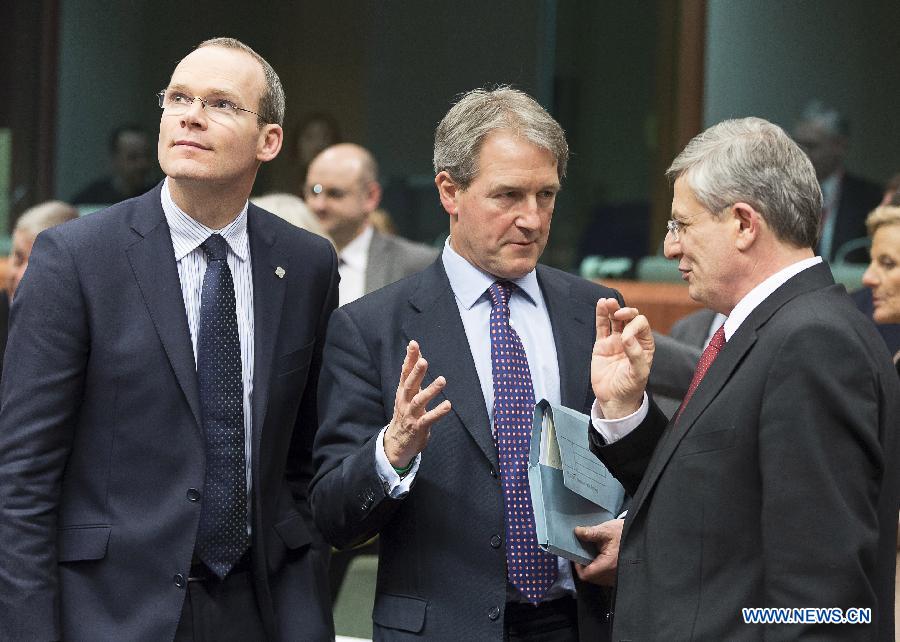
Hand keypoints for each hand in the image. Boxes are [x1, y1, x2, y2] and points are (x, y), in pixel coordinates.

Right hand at [384, 340, 451, 467]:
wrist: (396, 443)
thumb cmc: (405, 414)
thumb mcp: (407, 394)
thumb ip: (412, 375)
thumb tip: (416, 354)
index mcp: (402, 392)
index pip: (405, 372)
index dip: (409, 358)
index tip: (413, 344)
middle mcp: (405, 401)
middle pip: (409, 384)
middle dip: (416, 372)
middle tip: (423, 361)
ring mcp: (411, 414)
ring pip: (419, 401)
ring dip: (430, 390)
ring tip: (442, 380)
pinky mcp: (418, 427)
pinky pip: (429, 419)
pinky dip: (438, 412)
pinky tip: (448, 405)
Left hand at [574, 518, 623, 585]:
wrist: (640, 537)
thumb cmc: (624, 533)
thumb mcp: (607, 530)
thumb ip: (591, 533)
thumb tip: (577, 532)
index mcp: (608, 565)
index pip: (586, 574)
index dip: (578, 566)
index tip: (577, 555)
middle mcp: (612, 575)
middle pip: (591, 578)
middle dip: (585, 567)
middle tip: (583, 553)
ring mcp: (616, 578)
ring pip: (597, 578)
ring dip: (592, 568)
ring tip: (592, 555)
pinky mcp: (619, 577)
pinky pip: (605, 577)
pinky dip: (600, 570)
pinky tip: (601, 558)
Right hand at [591, 298, 653, 418]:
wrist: (614, 399)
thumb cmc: (630, 388)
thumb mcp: (638, 373)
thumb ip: (635, 354)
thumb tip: (626, 337)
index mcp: (644, 344)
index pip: (641, 325)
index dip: (633, 326)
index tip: (625, 339)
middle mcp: (630, 340)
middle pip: (629, 318)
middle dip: (625, 312)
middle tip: (619, 314)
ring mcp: (615, 341)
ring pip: (614, 319)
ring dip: (612, 308)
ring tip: (607, 302)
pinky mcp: (602, 345)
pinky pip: (601, 327)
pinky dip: (601, 315)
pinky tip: (601, 304)